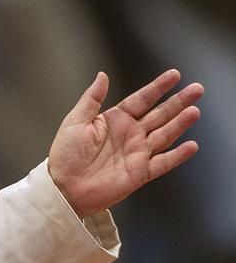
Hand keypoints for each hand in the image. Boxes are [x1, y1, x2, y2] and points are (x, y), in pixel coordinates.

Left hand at [48, 69, 203, 217]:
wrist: (64, 187)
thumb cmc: (65, 154)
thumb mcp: (75, 120)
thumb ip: (92, 98)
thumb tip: (102, 76)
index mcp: (114, 120)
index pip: (141, 99)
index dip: (158, 87)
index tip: (174, 75)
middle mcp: (129, 134)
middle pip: (159, 114)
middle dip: (178, 102)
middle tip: (197, 89)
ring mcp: (137, 153)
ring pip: (165, 134)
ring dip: (180, 123)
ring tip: (195, 111)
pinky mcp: (140, 173)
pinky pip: (163, 162)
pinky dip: (178, 155)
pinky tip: (191, 145)